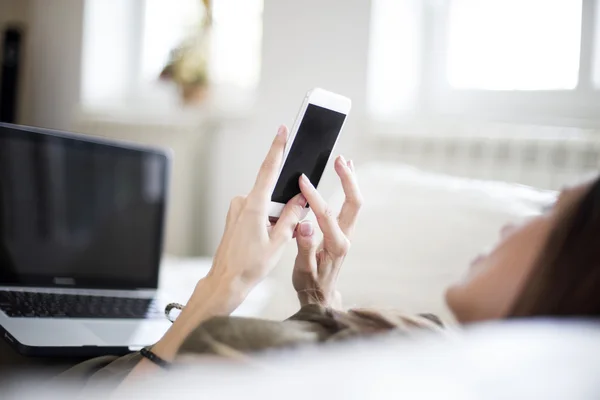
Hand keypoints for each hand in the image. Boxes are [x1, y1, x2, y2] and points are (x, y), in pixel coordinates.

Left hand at [200, 125, 308, 313]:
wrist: (225, 281)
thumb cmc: (250, 265)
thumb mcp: (279, 242)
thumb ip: (292, 217)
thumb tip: (301, 199)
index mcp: (254, 206)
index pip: (269, 170)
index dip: (278, 148)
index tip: (283, 130)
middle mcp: (242, 203)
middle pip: (271, 193)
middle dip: (283, 207)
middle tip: (283, 232)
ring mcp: (236, 210)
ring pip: (265, 205)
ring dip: (274, 218)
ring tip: (270, 244)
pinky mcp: (234, 217)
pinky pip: (256, 212)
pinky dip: (266, 222)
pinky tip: (263, 242)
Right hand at [292, 155, 361, 308]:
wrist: (320, 296)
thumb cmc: (310, 284)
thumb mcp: (303, 270)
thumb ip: (305, 248)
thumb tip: (306, 225)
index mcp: (336, 246)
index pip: (326, 215)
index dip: (314, 196)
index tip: (302, 181)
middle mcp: (345, 238)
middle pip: (354, 203)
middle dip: (348, 180)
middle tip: (339, 160)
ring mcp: (346, 234)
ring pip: (354, 202)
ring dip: (350, 181)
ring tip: (344, 161)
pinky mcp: (343, 232)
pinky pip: (349, 206)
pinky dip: (348, 189)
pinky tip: (344, 177)